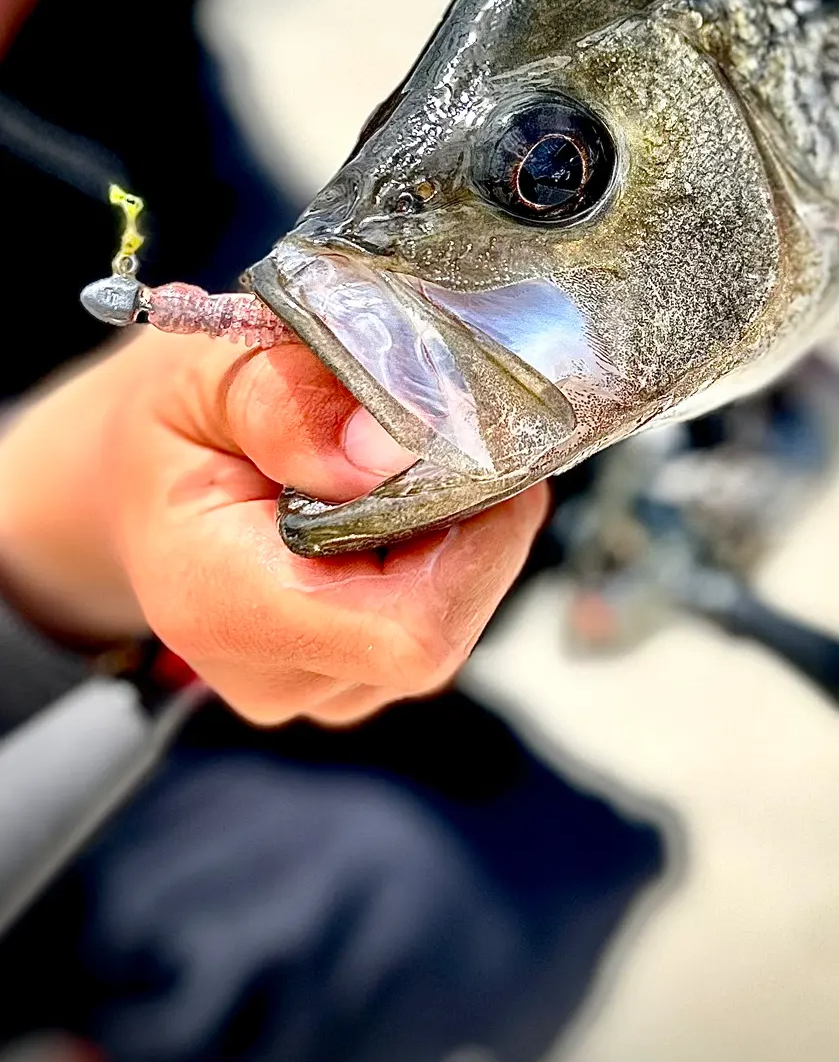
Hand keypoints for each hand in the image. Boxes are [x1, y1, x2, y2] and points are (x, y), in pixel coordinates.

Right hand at [0, 331, 546, 724]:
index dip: (478, 547)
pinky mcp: (346, 677)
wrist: (137, 479)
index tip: (479, 451)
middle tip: (456, 436)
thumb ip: (290, 405)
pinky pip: (437, 623)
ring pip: (452, 624)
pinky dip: (446, 558)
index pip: (412, 632)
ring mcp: (313, 688)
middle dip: (479, 528)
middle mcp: (271, 673)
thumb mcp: (207, 374)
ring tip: (411, 466)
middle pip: (445, 627)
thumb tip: (386, 450)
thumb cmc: (175, 423)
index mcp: (222, 606)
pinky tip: (402, 506)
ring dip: (463, 540)